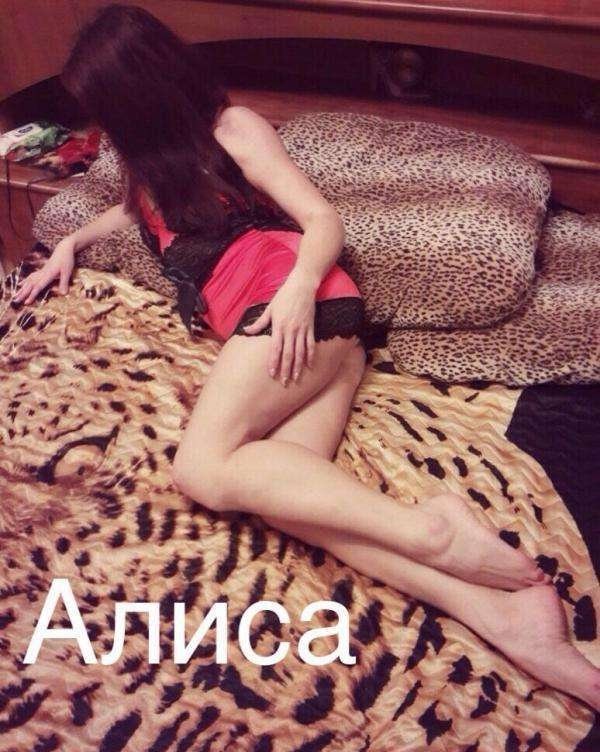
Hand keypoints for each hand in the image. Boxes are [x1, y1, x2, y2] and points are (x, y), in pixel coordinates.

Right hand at [12, 236, 75, 304]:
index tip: (26, 302)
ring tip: (16, 295)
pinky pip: (31, 277)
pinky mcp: (42, 270)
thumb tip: (63, 294)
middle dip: (23, 293)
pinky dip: (26, 281)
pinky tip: (22, 284)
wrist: (64, 249)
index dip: (32, 295)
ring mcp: (41, 271)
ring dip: (23, 288)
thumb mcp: (67, 272)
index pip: (38, 286)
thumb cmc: (67, 260)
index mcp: (48, 274)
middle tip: (16, 301)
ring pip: (29, 281)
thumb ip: (64, 283)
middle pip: (30, 284)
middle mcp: (42, 273)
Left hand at [243, 269, 317, 385]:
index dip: (273, 362)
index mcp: (279, 327)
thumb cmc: (284, 296)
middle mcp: (291, 330)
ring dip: (298, 366)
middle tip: (283, 382)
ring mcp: (302, 330)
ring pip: (300, 352)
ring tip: (295, 378)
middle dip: (285, 369)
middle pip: (288, 354)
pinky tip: (310, 366)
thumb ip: (259, 323)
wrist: (302, 286)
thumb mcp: (270, 309)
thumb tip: (246, 331)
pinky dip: (311, 356)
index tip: (271, 373)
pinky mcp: (310, 328)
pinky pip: (311, 345)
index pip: (275, 348)